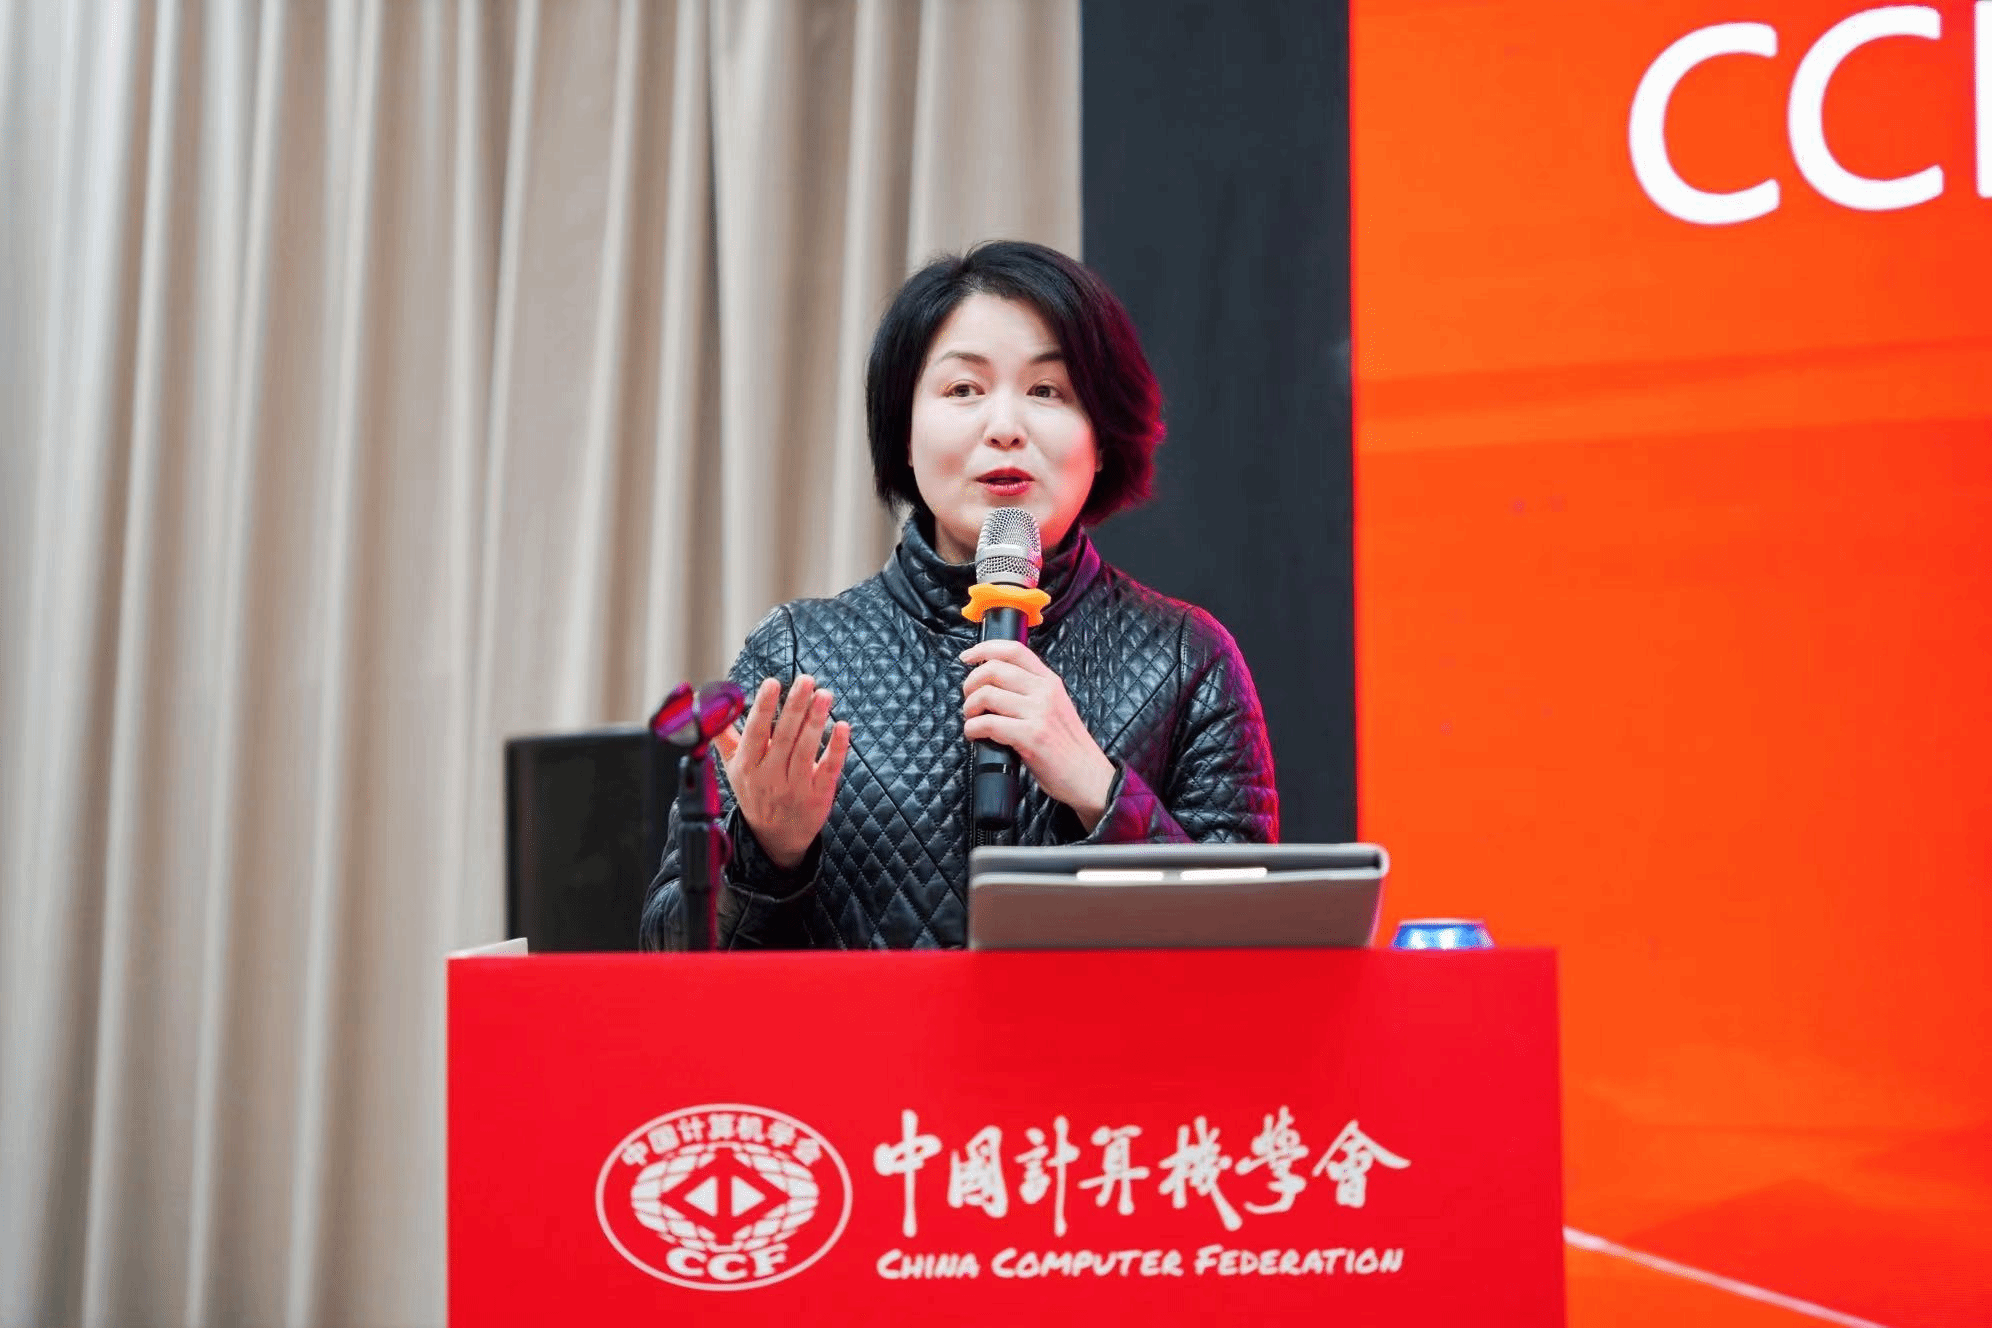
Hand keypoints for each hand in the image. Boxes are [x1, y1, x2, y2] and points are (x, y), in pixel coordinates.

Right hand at [713, 675, 850, 869]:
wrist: (775, 839)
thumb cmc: (756, 795)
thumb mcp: (734, 770)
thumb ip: (726, 738)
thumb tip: (711, 709)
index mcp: (747, 767)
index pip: (755, 733)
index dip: (763, 707)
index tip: (772, 683)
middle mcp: (769, 777)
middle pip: (784, 737)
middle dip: (795, 706)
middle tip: (806, 680)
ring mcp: (795, 788)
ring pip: (806, 750)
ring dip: (816, 720)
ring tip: (824, 695)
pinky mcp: (818, 796)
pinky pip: (829, 768)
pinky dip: (837, 747)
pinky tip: (843, 726)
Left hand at [959, 639, 1115, 829]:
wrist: (1089, 777)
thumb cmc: (1067, 746)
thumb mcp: (1055, 706)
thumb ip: (1031, 691)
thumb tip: (992, 684)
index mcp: (1050, 681)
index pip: (1014, 650)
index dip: (984, 649)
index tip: (968, 657)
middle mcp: (1044, 692)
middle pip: (993, 670)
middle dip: (970, 684)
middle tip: (969, 701)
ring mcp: (1038, 713)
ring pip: (986, 694)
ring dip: (969, 709)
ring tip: (973, 720)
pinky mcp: (1030, 737)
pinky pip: (988, 723)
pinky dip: (972, 729)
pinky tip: (975, 736)